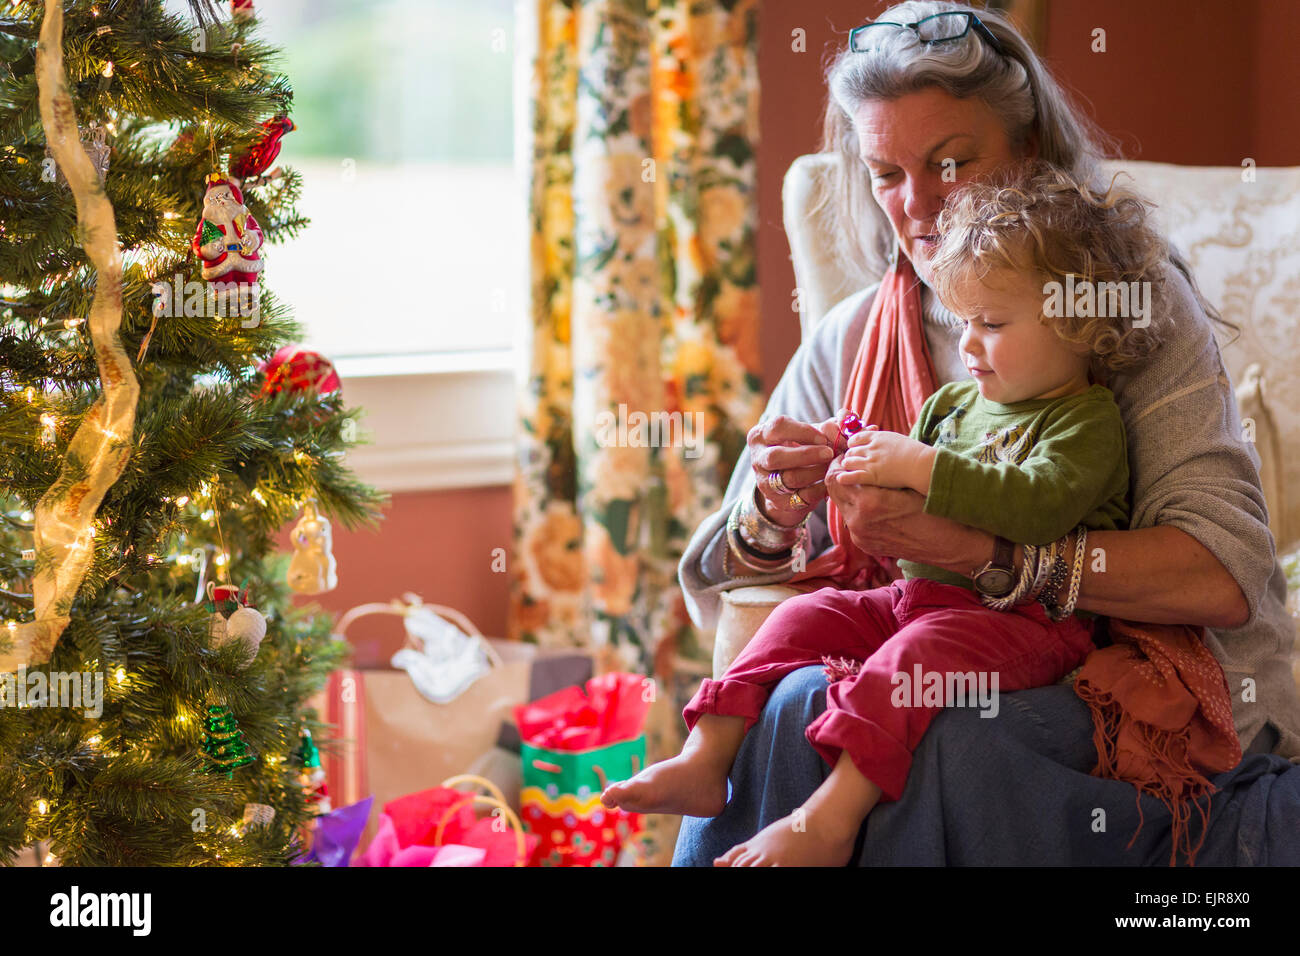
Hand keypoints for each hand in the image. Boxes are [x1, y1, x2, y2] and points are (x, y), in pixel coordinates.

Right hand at [746, 411, 846, 526]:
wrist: (788, 483)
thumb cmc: (801, 449)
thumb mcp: (809, 435)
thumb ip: (829, 426)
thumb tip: (847, 417)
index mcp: (761, 435)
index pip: (778, 427)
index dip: (803, 431)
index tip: (823, 437)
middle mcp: (758, 458)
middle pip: (777, 456)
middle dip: (807, 454)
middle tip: (829, 453)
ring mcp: (765, 482)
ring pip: (790, 477)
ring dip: (816, 472)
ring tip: (831, 467)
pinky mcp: (777, 501)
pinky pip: (800, 497)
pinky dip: (818, 489)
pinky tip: (828, 482)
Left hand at [825, 475, 988, 571]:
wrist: (949, 544)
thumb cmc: (932, 508)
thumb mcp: (904, 484)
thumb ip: (876, 474)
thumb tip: (854, 459)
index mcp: (869, 502)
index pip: (834, 478)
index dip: (836, 465)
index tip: (844, 457)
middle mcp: (859, 522)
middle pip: (834, 492)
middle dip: (839, 478)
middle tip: (849, 467)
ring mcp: (860, 536)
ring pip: (842, 506)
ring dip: (847, 493)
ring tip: (863, 484)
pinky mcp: (865, 544)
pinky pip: (852, 520)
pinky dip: (856, 509)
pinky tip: (871, 502)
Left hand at [836, 430, 932, 492]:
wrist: (920, 464)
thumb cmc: (913, 452)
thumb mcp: (895, 439)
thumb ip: (882, 439)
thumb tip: (876, 441)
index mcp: (876, 437)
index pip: (855, 438)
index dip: (852, 445)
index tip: (854, 450)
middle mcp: (870, 448)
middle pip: (850, 451)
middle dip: (849, 457)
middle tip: (851, 463)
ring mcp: (870, 462)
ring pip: (848, 462)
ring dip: (847, 466)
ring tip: (849, 471)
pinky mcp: (872, 476)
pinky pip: (851, 476)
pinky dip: (844, 478)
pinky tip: (841, 479)